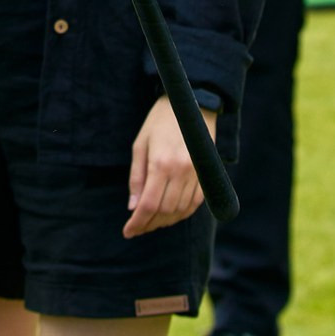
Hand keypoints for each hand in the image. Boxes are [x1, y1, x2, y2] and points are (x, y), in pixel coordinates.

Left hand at [126, 100, 218, 237]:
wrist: (191, 103)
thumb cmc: (160, 123)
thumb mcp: (140, 145)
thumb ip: (137, 178)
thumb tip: (133, 208)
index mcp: (161, 163)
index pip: (148, 205)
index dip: (137, 223)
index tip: (128, 232)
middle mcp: (181, 171)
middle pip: (164, 212)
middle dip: (149, 225)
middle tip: (137, 228)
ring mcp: (197, 173)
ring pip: (180, 211)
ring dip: (165, 221)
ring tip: (151, 222)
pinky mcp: (206, 174)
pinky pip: (195, 203)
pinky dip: (182, 213)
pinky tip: (170, 214)